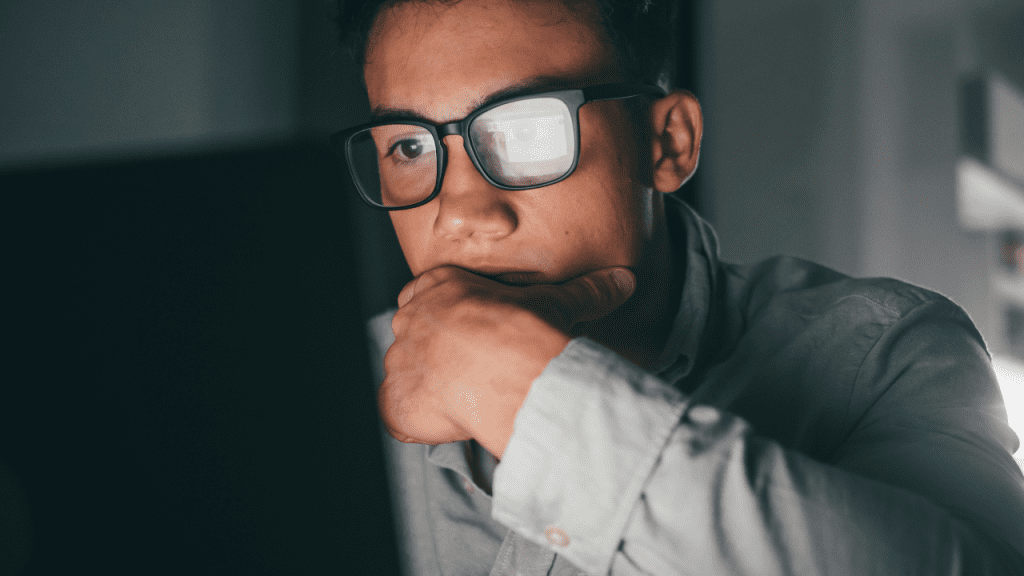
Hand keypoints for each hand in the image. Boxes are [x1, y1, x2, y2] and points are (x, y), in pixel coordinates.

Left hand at [378, 265, 635, 458]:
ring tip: (470, 399)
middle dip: (440, 352)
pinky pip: (395, 412)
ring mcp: (399, 361)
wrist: (509, 374)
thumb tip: (623, 281)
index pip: (432, 296)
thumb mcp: (558, 302)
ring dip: (430, 387)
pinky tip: (449, 422)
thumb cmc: (526, 331)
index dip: (454, 317)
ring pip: (406, 373)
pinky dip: (415, 420)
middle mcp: (411, 320)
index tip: (477, 335)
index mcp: (440, 287)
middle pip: (416, 334)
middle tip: (478, 370)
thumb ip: (586, 291)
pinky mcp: (395, 402)